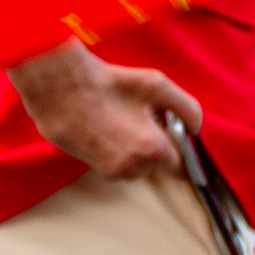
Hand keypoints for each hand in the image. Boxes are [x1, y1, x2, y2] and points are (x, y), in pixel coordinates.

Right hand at [8, 40, 197, 178]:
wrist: (59, 88)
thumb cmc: (106, 84)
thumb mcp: (155, 85)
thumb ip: (186, 107)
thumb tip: (195, 127)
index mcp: (152, 150)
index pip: (180, 166)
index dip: (177, 147)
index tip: (171, 134)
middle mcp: (133, 168)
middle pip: (156, 166)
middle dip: (153, 146)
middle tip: (141, 118)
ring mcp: (110, 171)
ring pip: (134, 166)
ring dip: (133, 150)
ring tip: (119, 120)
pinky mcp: (91, 168)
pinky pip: (114, 163)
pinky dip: (114, 150)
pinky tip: (105, 127)